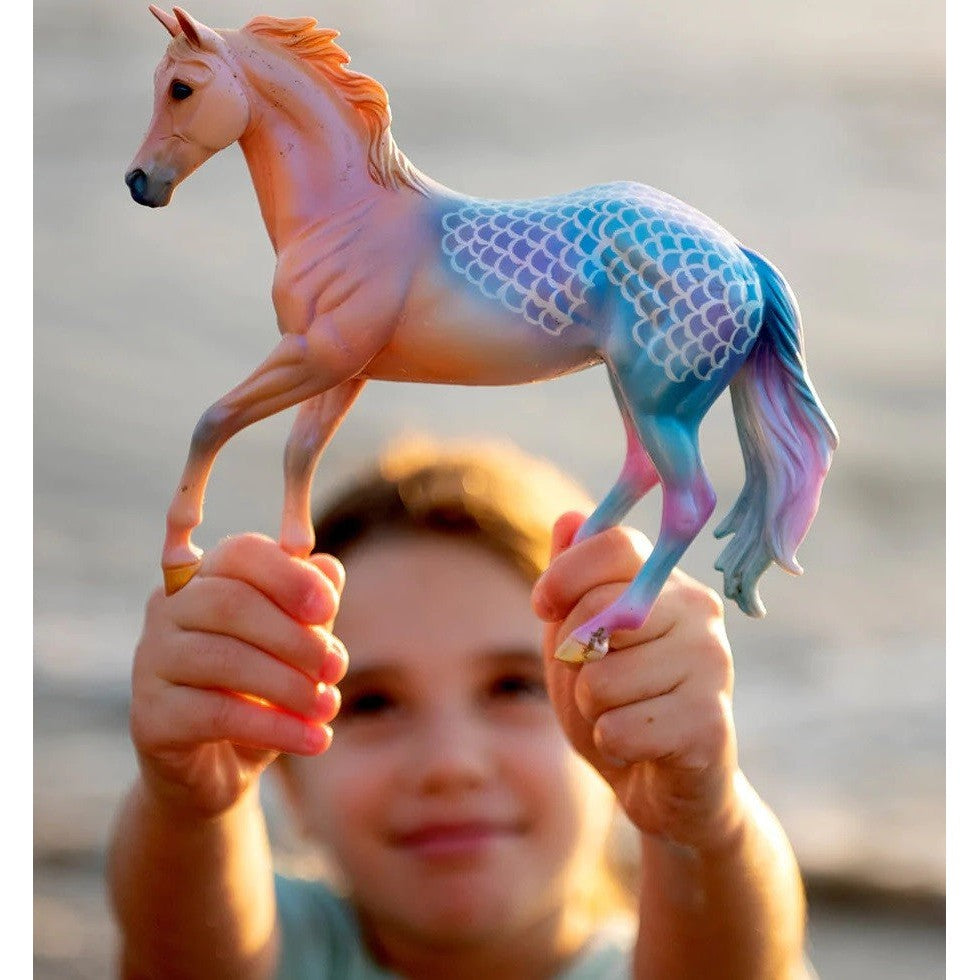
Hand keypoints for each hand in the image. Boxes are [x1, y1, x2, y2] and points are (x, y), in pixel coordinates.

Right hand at [130, 533, 347, 817]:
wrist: (218, 766)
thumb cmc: (261, 687)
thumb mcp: (295, 643)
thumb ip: (311, 605)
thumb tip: (330, 566)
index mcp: (204, 577)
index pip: (241, 553)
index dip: (289, 576)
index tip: (329, 608)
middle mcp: (167, 610)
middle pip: (231, 603)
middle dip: (294, 637)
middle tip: (336, 667)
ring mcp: (151, 661)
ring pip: (226, 659)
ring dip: (290, 685)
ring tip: (329, 706)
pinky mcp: (150, 716)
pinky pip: (218, 715)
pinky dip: (276, 727)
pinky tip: (314, 739)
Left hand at [532, 513, 741, 849]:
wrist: (668, 789)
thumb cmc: (619, 703)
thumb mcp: (579, 639)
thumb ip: (573, 584)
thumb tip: (569, 518)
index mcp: (669, 583)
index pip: (613, 544)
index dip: (564, 574)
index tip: (544, 606)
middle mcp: (700, 613)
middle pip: (598, 610)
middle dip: (573, 659)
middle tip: (598, 684)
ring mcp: (713, 666)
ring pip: (601, 678)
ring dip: (593, 710)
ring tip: (625, 717)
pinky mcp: (711, 724)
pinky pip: (619, 728)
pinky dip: (612, 746)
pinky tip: (641, 748)